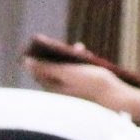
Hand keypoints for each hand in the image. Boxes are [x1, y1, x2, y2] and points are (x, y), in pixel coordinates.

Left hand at [22, 51, 139, 120]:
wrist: (113, 95)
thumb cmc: (90, 83)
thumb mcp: (67, 72)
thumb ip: (46, 67)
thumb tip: (26, 61)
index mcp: (53, 88)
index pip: (38, 70)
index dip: (38, 56)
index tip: (40, 43)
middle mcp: (60, 89)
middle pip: (52, 68)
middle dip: (58, 54)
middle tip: (64, 44)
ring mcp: (72, 88)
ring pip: (65, 68)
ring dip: (70, 56)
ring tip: (79, 48)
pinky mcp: (82, 85)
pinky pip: (76, 71)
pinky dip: (79, 62)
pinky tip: (86, 55)